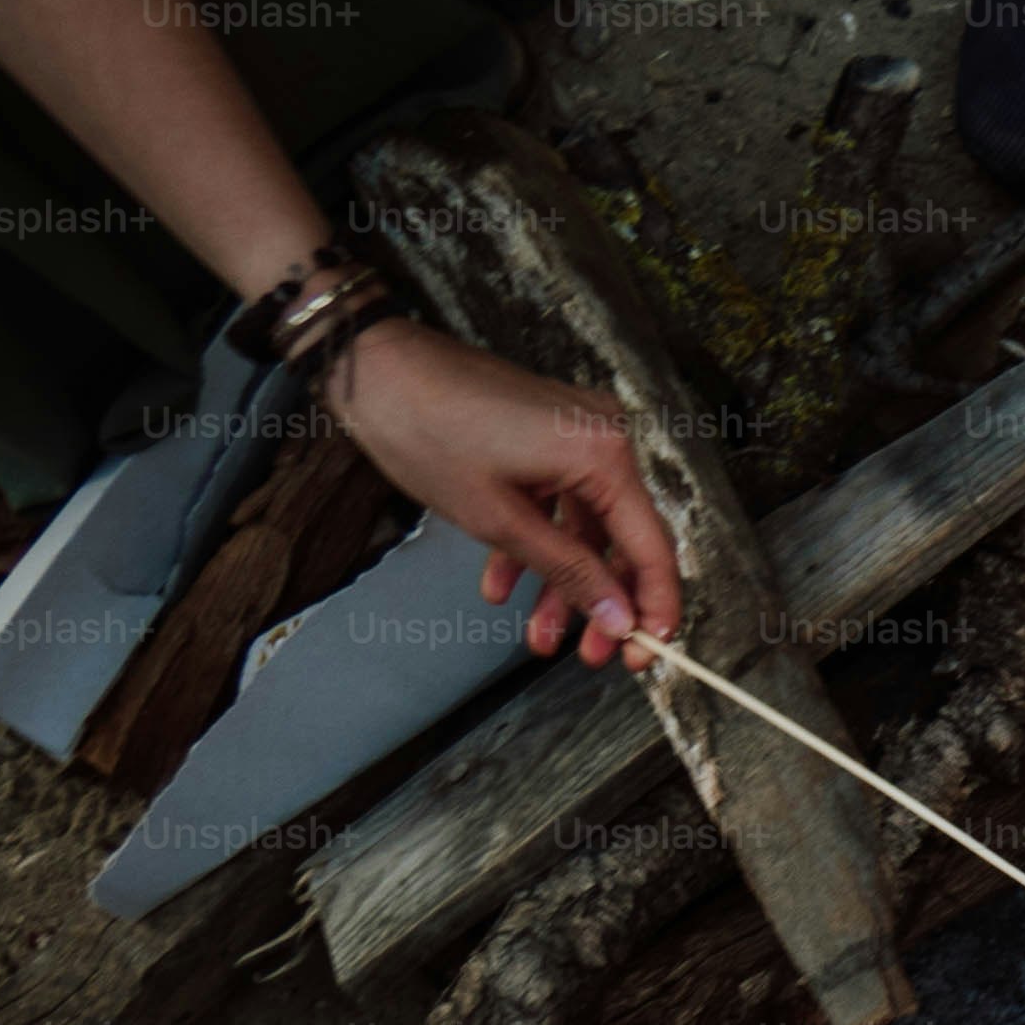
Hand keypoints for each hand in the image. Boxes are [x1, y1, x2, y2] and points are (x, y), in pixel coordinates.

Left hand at [329, 319, 685, 667]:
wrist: (371, 367)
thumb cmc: (426, 432)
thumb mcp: (498, 520)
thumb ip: (569, 573)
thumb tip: (620, 620)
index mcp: (603, 452)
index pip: (652, 547)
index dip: (653, 608)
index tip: (643, 656)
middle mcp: (604, 436)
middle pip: (623, 539)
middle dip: (603, 603)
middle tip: (588, 657)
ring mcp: (577, 432)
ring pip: (586, 527)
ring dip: (563, 582)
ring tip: (537, 635)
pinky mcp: (549, 434)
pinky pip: (560, 500)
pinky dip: (538, 542)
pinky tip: (503, 583)